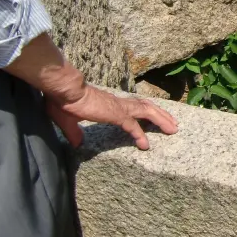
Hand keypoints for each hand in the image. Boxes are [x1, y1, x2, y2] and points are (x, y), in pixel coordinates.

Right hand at [47, 84, 177, 149]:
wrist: (63, 91)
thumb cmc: (63, 102)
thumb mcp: (69, 121)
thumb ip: (75, 132)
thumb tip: (76, 143)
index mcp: (110, 103)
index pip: (134, 105)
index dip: (146, 111)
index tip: (154, 118)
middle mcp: (119, 103)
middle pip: (147, 106)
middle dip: (162, 114)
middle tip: (173, 124)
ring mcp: (119, 107)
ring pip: (147, 112)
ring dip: (161, 120)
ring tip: (172, 129)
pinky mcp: (116, 114)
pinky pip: (132, 125)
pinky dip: (140, 135)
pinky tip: (145, 145)